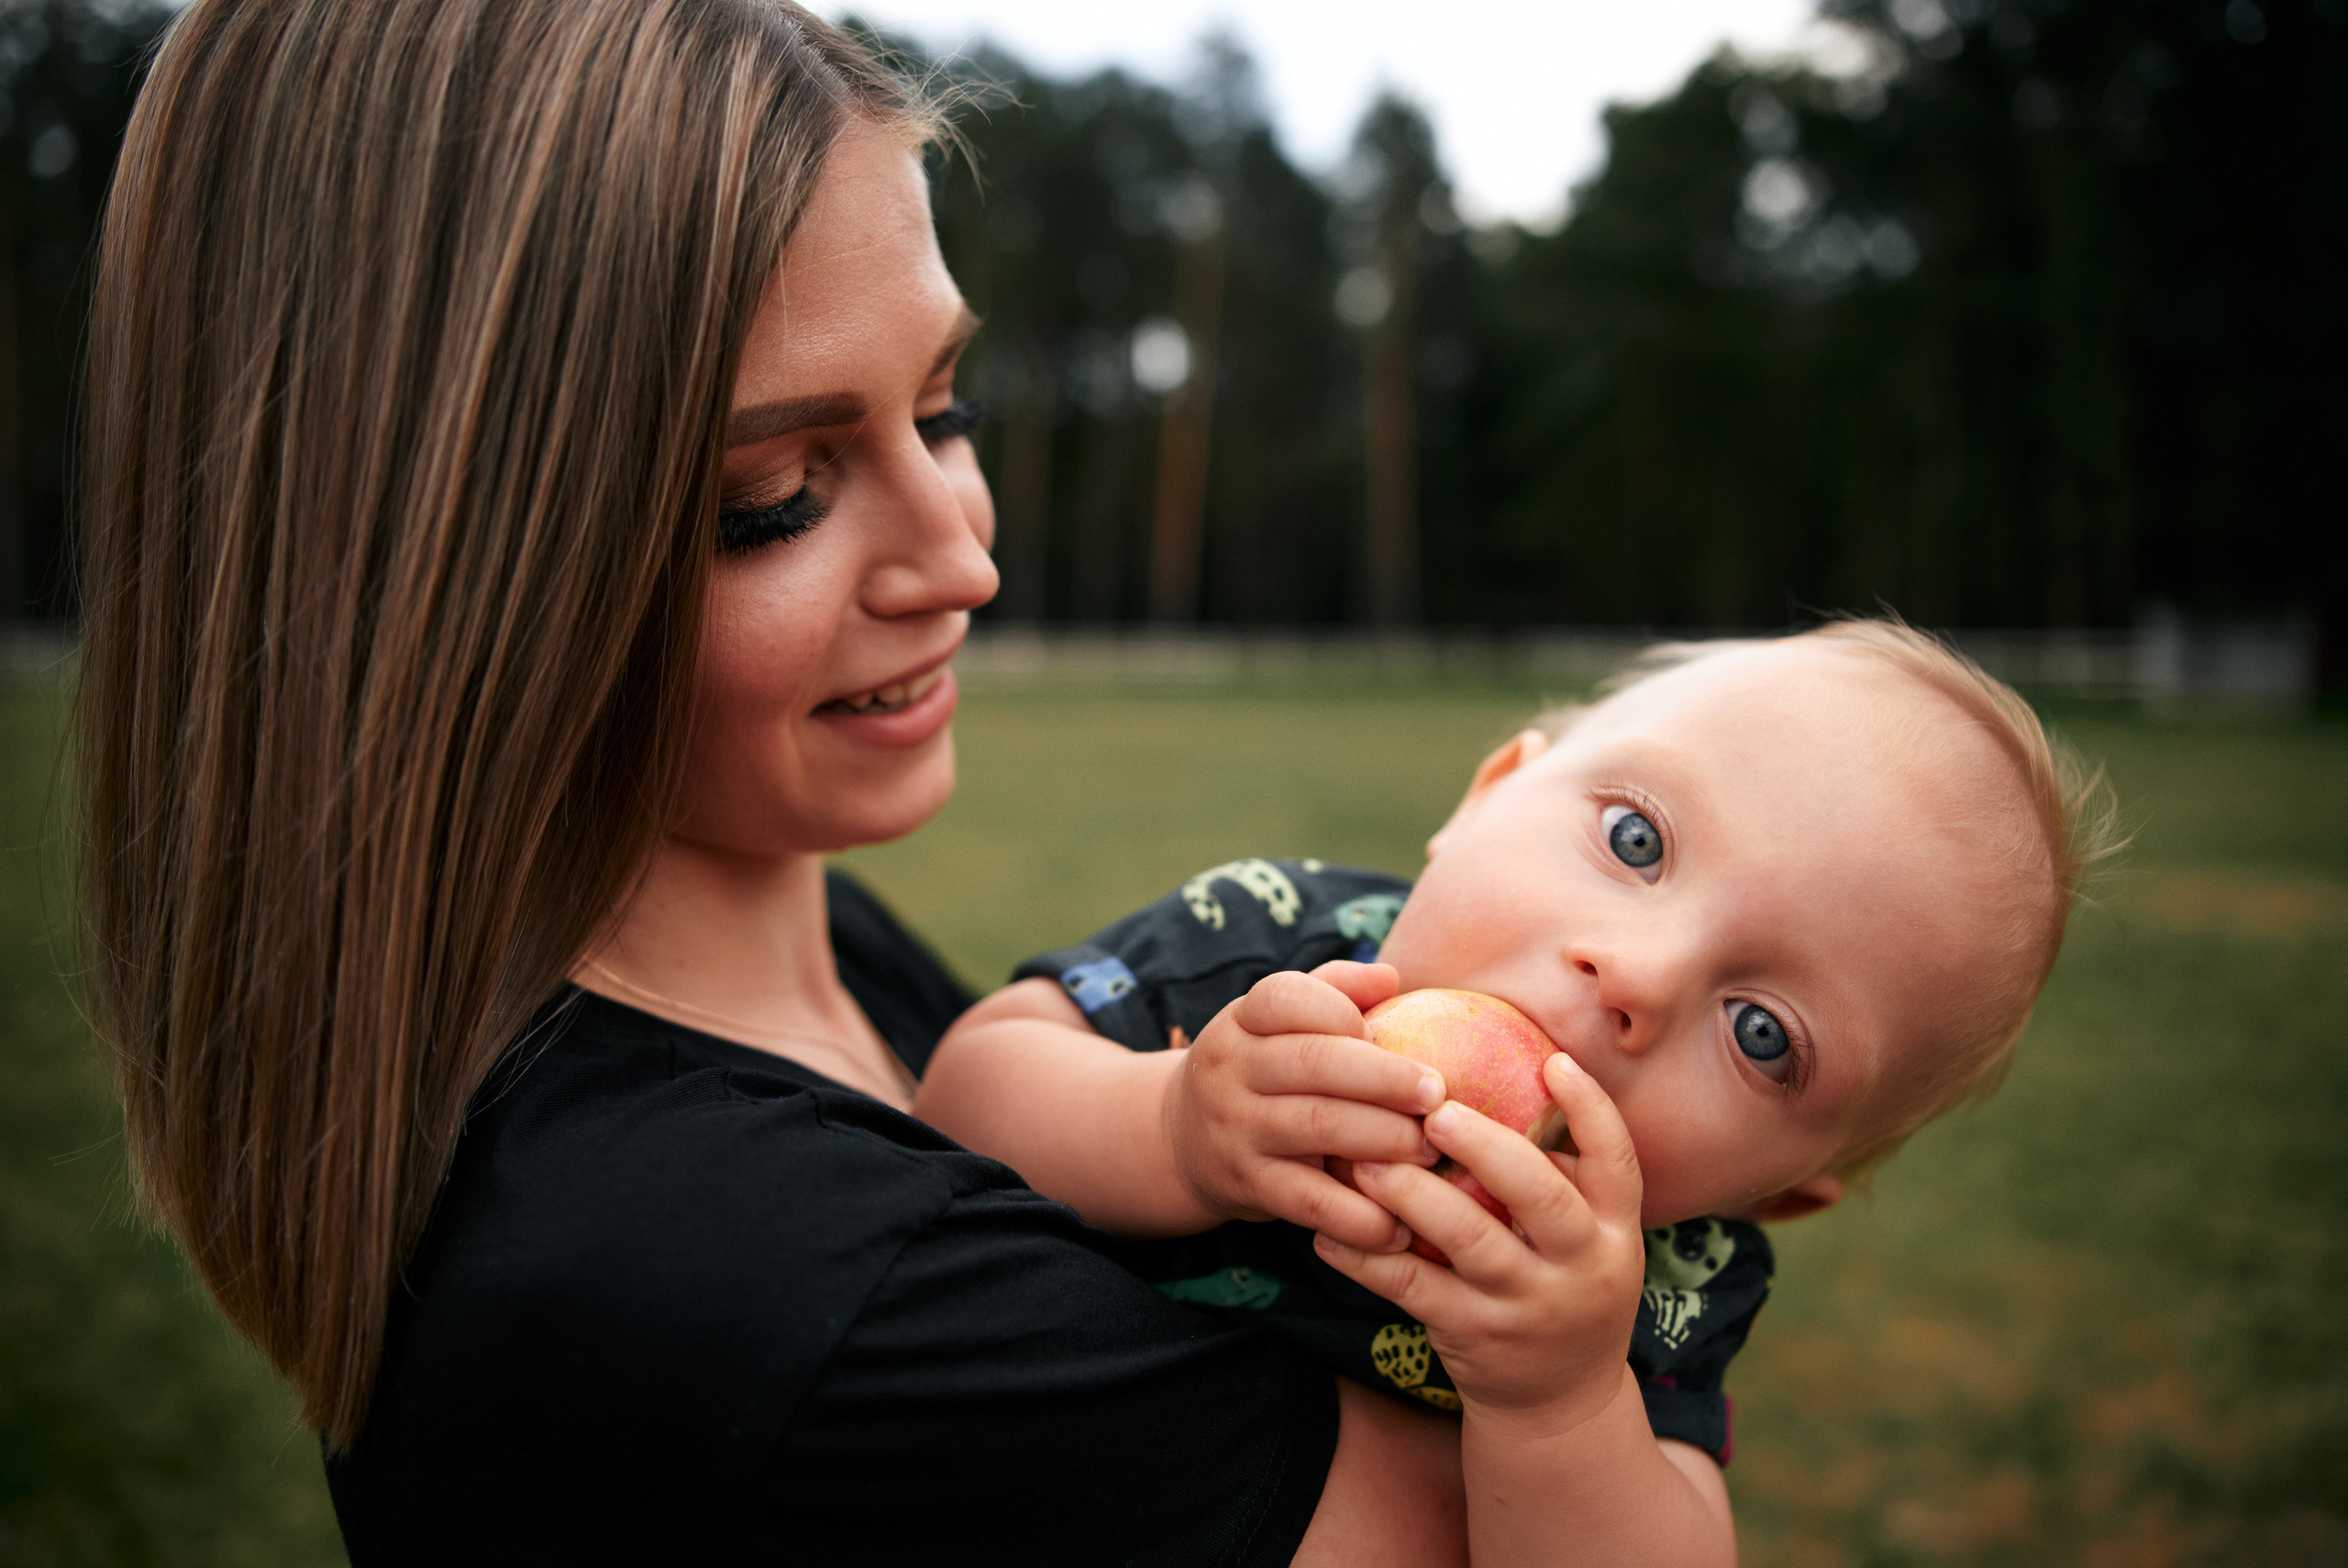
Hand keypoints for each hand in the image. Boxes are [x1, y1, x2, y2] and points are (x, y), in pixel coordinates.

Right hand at [1163, 963, 1447, 1253]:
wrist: (1182, 1142)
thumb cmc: (1261, 1071)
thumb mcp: (1277, 1024)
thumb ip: (1333, 990)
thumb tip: (1391, 976)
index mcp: (1243, 1020)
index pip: (1287, 997)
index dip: (1342, 1010)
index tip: (1384, 1031)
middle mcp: (1231, 1069)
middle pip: (1312, 1063)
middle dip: (1385, 1078)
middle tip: (1438, 1094)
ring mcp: (1234, 1129)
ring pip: (1315, 1127)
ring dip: (1383, 1139)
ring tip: (1430, 1149)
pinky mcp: (1246, 1186)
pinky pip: (1308, 1201)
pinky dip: (1357, 1215)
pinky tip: (1399, 1222)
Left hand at [1311, 1051, 1645, 1428]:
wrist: (1559, 1406)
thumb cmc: (1562, 1290)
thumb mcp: (1589, 1242)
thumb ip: (1564, 1177)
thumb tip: (1516, 1073)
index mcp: (1616, 1234)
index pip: (1618, 1162)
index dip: (1591, 1109)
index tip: (1555, 1060)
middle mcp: (1582, 1268)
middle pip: (1540, 1196)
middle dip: (1487, 1147)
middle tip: (1433, 1110)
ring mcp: (1527, 1306)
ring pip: (1469, 1240)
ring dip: (1412, 1194)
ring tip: (1365, 1158)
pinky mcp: (1473, 1336)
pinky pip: (1412, 1288)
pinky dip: (1366, 1258)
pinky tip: (1328, 1232)